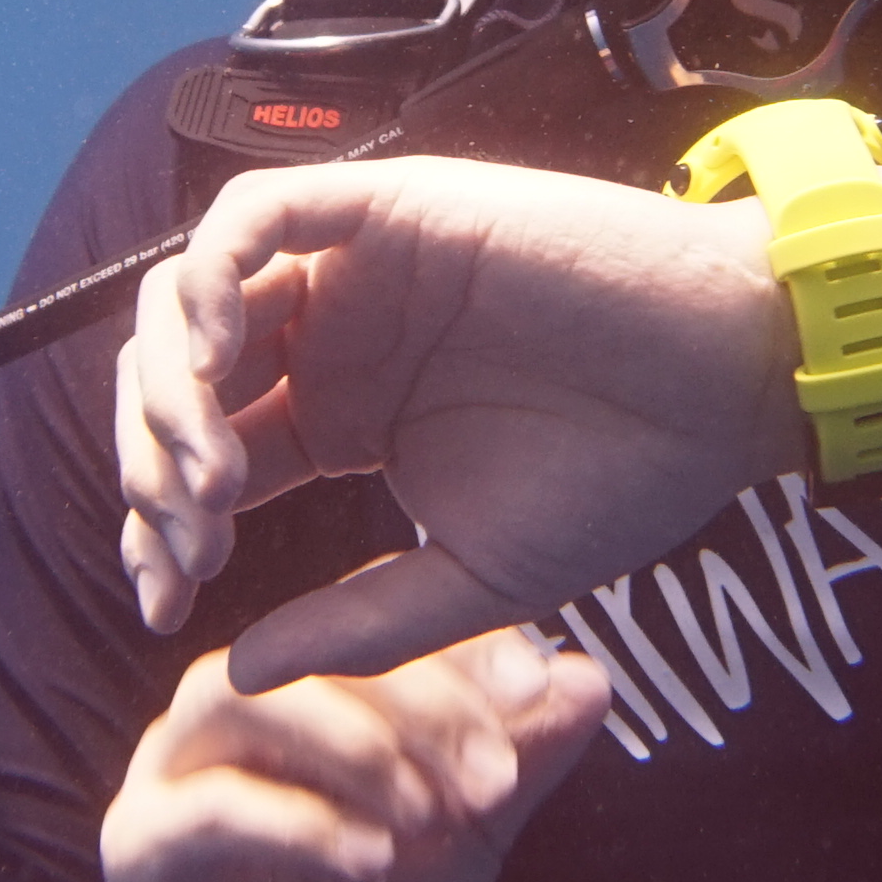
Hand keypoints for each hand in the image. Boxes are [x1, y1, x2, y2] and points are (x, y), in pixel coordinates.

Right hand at [102, 630, 614, 881]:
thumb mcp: (463, 840)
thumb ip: (519, 762)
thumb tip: (594, 679)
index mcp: (302, 681)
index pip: (368, 608)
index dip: (455, 638)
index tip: (537, 690)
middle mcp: (228, 701)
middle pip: (307, 644)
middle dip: (417, 702)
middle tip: (492, 776)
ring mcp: (171, 766)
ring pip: (237, 695)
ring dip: (350, 745)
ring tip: (428, 813)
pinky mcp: (141, 845)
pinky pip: (211, 807)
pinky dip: (301, 824)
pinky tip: (374, 860)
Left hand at [119, 158, 806, 685]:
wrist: (728, 386)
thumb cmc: (622, 478)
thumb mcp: (471, 582)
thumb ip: (357, 624)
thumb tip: (235, 673)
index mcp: (340, 416)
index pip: (206, 458)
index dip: (161, 527)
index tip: (164, 605)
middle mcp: (331, 337)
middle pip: (176, 380)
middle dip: (153, 465)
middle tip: (187, 545)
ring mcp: (354, 269)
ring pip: (192, 294)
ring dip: (167, 384)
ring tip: (206, 475)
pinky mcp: (390, 207)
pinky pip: (256, 213)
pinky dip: (211, 276)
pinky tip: (218, 361)